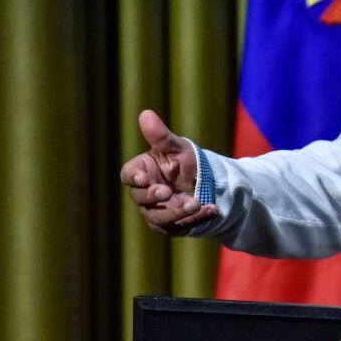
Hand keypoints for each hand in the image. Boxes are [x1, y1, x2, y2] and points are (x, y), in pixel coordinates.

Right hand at [119, 110, 218, 235]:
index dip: (133, 178)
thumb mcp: (176, 147)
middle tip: (167, 192)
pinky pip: (181, 226)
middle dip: (154, 196)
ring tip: (196, 203)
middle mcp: (145, 194)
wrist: (205, 182)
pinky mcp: (172, 225)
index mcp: (142, 172)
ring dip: (177, 212)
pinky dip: (197, 219)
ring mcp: (157, 212)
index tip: (143, 179)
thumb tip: (146, 113)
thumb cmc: (184, 161)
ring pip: (159, 218)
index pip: (128, 175)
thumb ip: (160, 136)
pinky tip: (213, 209)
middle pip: (140, 198)